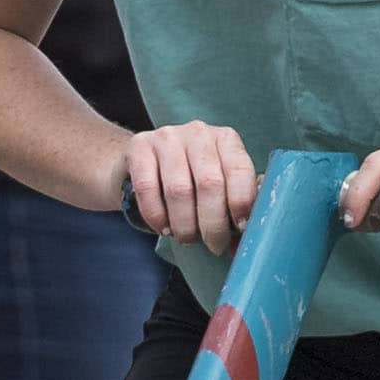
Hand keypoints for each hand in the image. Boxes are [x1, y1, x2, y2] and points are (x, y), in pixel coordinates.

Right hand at [113, 120, 256, 249]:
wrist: (145, 161)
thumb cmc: (190, 178)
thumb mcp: (218, 184)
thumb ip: (232, 208)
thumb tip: (239, 246)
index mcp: (226, 139)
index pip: (239, 170)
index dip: (241, 202)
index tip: (239, 227)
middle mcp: (199, 133)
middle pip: (209, 184)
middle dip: (212, 223)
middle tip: (213, 245)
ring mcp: (167, 137)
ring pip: (179, 190)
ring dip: (184, 224)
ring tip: (187, 238)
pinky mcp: (139, 146)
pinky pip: (147, 188)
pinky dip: (157, 216)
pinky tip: (163, 227)